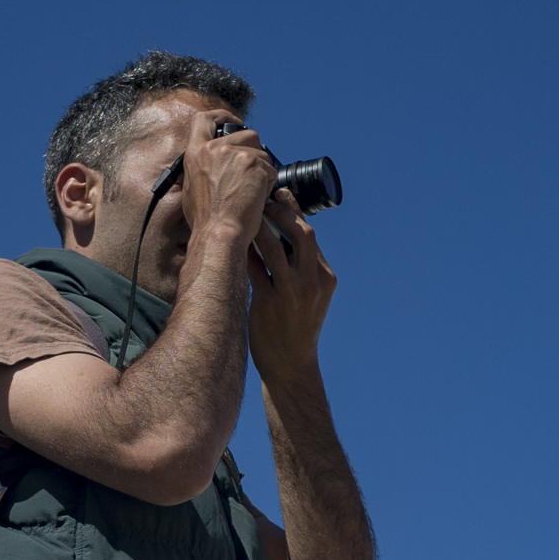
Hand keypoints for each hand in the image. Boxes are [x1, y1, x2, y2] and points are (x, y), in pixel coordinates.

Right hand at [176, 110, 278, 247]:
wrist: (219, 233)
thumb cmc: (206, 220)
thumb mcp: (192, 188)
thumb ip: (201, 169)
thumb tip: (210, 165)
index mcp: (196, 153)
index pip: (205, 119)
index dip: (222, 116)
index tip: (234, 122)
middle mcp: (215, 149)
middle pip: (246, 134)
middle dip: (255, 151)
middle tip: (254, 173)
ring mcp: (236, 155)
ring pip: (262, 152)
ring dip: (263, 171)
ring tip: (251, 193)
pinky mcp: (255, 165)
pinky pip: (271, 170)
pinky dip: (269, 185)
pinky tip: (257, 200)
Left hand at [246, 189, 336, 380]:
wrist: (292, 366)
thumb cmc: (297, 328)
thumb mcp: (310, 296)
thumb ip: (303, 269)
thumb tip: (284, 235)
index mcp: (325, 277)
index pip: (311, 235)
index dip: (295, 210)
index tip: (280, 194)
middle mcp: (313, 281)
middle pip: (300, 232)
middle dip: (280, 210)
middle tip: (262, 199)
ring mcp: (292, 292)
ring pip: (274, 246)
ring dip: (258, 226)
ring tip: (244, 216)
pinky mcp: (270, 302)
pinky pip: (254, 267)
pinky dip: (244, 251)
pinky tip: (233, 242)